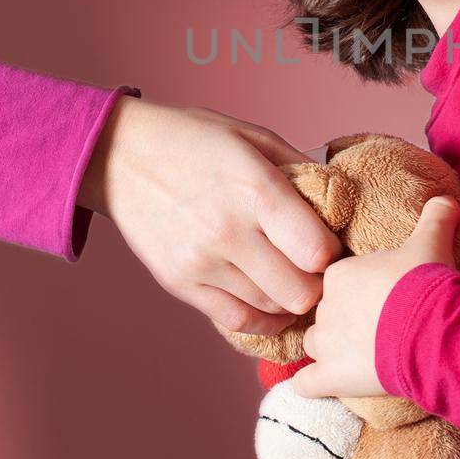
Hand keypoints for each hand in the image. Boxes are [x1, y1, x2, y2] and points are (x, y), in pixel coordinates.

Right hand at [79, 98, 344, 335]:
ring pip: (272, 309)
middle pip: (300, 292)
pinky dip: (263, 319)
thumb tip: (341, 201)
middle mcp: (228, 231)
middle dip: (319, 284)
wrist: (118, 155)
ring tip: (296, 281)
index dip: (334, 253)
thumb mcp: (254, 137)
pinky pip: (236, 321)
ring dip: (292, 302)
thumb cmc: (194, 140)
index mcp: (255, 189)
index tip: (331, 244)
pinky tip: (272, 303)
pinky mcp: (179, 284)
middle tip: (319, 271)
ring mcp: (200, 262)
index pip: (317, 252)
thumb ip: (301, 171)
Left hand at [291, 195, 459, 398]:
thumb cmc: (426, 283)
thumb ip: (436, 217)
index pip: (338, 281)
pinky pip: (305, 383)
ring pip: (313, 343)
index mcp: (340, 273)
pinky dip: (312, 384)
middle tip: (377, 325)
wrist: (433, 330)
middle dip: (345, 319)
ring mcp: (325, 344)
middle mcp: (325, 306)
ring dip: (329, 349)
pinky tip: (324, 384)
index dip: (358, 290)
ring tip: (358, 354)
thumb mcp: (433, 242)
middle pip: (327, 311)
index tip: (381, 297)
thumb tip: (447, 199)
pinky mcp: (331, 377)